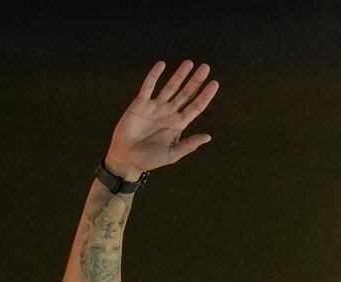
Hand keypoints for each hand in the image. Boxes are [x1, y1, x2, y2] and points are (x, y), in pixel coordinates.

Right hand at [105, 61, 218, 179]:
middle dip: (196, 81)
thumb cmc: (148, 159)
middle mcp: (169, 113)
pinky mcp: (140, 103)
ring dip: (180, 75)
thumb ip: (188, 145)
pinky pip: (148, 86)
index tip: (215, 83)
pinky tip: (162, 65)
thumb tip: (208, 137)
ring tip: (189, 63)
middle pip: (186, 93)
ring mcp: (155, 107)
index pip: (195, 107)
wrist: (125, 158)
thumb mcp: (171, 155)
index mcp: (178, 124)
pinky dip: (154, 75)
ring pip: (170, 87)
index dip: (205, 95)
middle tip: (206, 67)